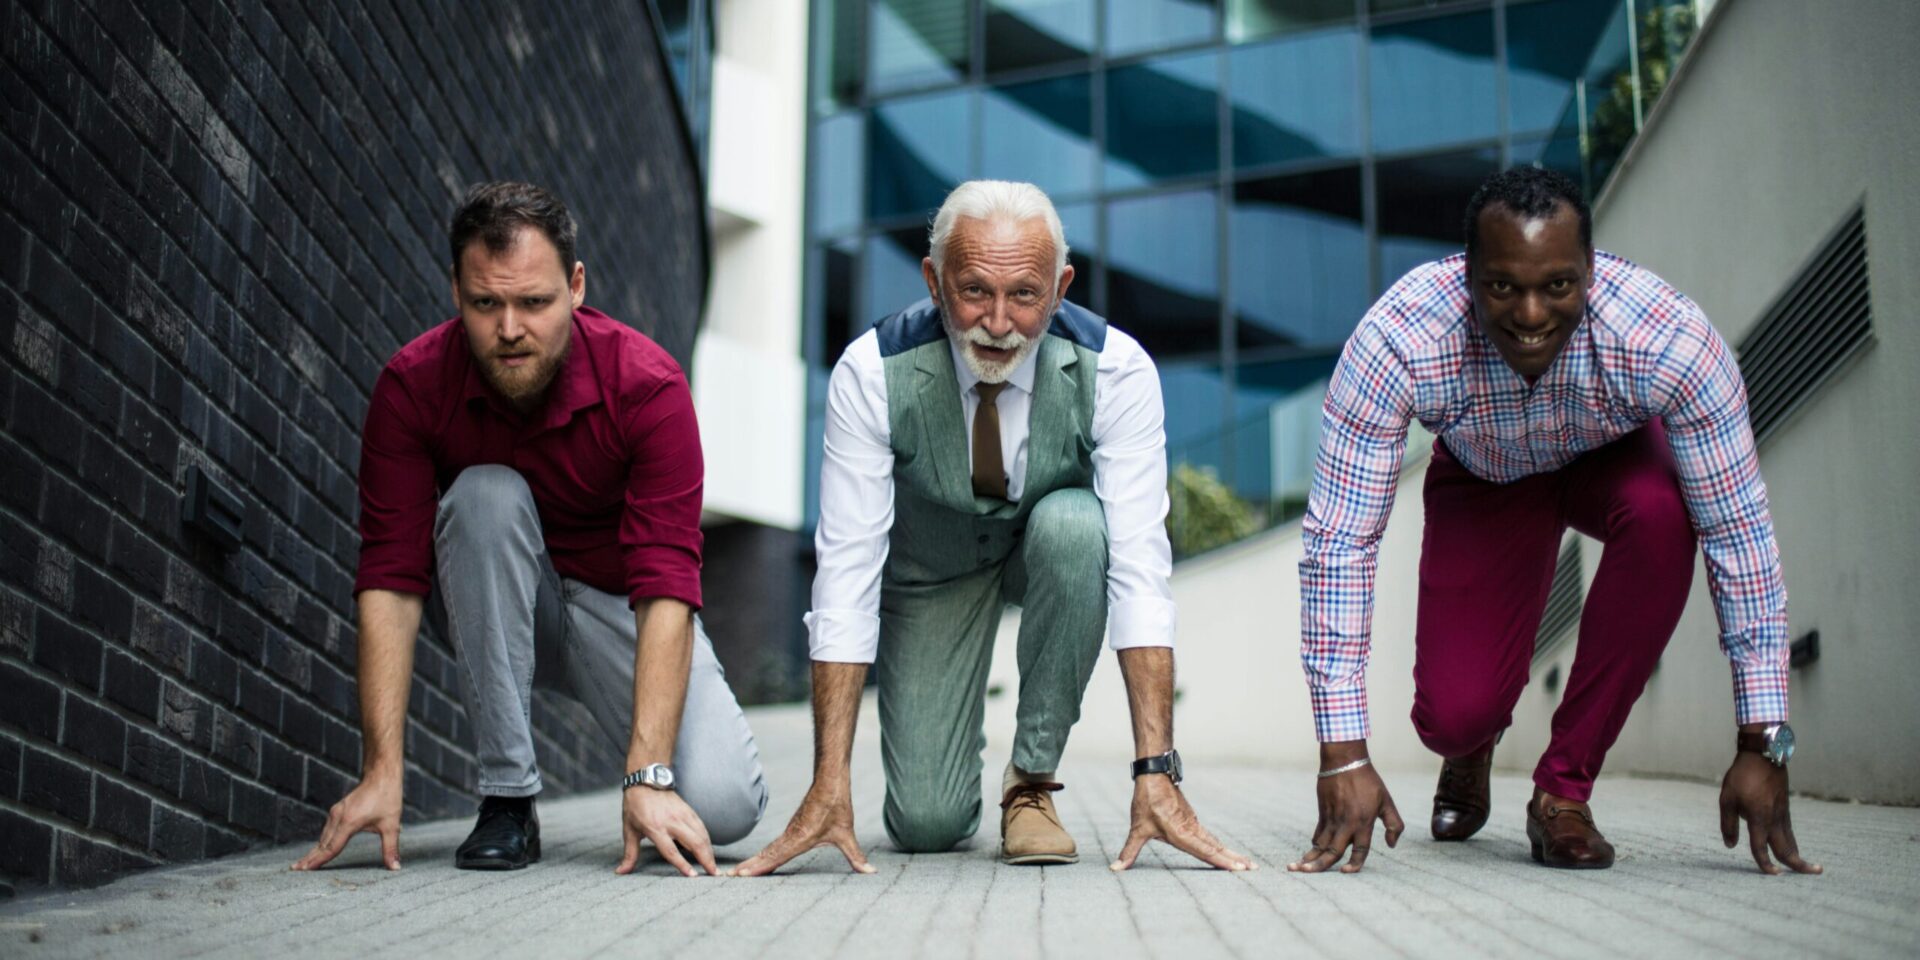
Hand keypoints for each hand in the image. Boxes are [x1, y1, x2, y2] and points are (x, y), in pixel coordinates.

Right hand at [292, 773, 402, 870]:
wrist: (382, 775)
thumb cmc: (387, 798)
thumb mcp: (391, 825)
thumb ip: (390, 848)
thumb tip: (395, 867)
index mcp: (349, 822)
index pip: (331, 847)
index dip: (318, 860)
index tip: (304, 870)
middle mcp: (338, 817)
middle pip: (322, 843)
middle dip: (309, 857)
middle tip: (295, 870)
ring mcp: (337, 812)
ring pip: (324, 836)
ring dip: (314, 850)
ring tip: (304, 863)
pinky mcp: (338, 810)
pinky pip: (327, 829)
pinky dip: (321, 840)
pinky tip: (319, 847)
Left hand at [618, 787, 718, 876]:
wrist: (646, 780)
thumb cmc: (635, 806)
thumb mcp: (629, 830)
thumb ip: (629, 853)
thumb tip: (620, 872)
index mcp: (655, 828)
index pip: (671, 850)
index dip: (682, 864)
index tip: (693, 876)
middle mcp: (671, 821)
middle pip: (694, 842)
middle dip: (706, 859)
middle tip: (713, 874)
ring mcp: (682, 814)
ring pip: (702, 834)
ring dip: (709, 850)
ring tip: (713, 865)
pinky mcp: (688, 809)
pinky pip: (701, 826)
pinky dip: (707, 839)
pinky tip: (709, 849)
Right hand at [730, 781, 873, 876]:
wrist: (829, 780)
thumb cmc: (837, 806)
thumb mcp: (847, 834)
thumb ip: (856, 856)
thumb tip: (870, 873)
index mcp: (800, 838)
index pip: (776, 857)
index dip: (760, 867)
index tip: (743, 875)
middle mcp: (790, 836)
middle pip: (766, 854)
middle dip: (749, 867)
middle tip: (730, 877)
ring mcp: (789, 832)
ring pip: (768, 849)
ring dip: (753, 860)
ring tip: (737, 872)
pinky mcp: (792, 829)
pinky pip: (774, 844)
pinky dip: (763, 853)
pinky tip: (759, 859)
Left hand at [1111, 775, 1253, 870]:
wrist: (1155, 775)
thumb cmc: (1146, 802)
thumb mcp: (1137, 829)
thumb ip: (1129, 851)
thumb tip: (1115, 869)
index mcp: (1181, 833)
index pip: (1205, 851)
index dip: (1221, 861)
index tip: (1238, 868)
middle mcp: (1191, 830)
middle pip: (1216, 847)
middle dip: (1234, 859)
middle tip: (1253, 869)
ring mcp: (1194, 824)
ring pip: (1215, 841)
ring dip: (1231, 852)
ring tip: (1247, 863)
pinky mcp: (1192, 820)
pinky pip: (1210, 836)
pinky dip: (1221, 845)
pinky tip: (1227, 851)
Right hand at [1289, 748, 1402, 873]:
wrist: (1344, 761)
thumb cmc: (1368, 781)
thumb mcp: (1387, 801)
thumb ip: (1394, 824)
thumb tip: (1392, 845)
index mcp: (1364, 823)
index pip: (1360, 851)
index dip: (1354, 865)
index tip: (1346, 873)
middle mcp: (1346, 824)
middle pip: (1332, 851)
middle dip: (1319, 866)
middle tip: (1307, 873)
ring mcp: (1332, 818)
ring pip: (1320, 843)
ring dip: (1309, 856)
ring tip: (1297, 867)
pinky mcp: (1323, 812)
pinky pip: (1318, 832)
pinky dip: (1314, 844)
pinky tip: (1309, 852)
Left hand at [1719, 750, 1821, 875]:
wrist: (1763, 756)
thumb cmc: (1742, 777)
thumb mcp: (1727, 800)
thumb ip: (1728, 824)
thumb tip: (1730, 845)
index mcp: (1758, 819)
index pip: (1761, 848)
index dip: (1765, 863)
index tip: (1772, 874)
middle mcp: (1774, 820)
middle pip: (1787, 848)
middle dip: (1799, 864)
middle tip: (1812, 873)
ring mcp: (1782, 814)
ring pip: (1791, 840)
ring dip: (1799, 855)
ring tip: (1810, 868)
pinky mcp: (1785, 809)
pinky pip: (1790, 831)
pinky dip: (1793, 843)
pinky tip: (1793, 848)